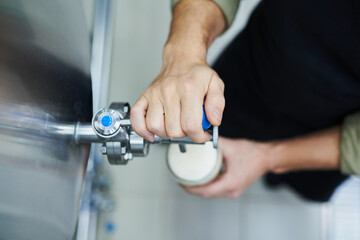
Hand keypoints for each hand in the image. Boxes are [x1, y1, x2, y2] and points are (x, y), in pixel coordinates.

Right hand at [130, 0, 225, 142]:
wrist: (182, 60)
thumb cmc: (197, 74)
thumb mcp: (216, 84)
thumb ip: (217, 104)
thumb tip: (213, 121)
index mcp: (188, 89)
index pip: (191, 125)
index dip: (199, 136)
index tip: (202, 134)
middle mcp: (169, 91)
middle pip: (173, 130)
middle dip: (184, 135)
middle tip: (189, 128)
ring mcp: (154, 94)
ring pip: (154, 127)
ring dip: (166, 133)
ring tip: (174, 126)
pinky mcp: (145, 96)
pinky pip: (135, 117)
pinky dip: (141, 129)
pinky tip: (152, 132)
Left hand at [183, 137, 270, 197]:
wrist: (267, 158)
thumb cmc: (253, 154)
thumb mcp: (231, 146)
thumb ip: (215, 142)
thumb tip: (200, 137)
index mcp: (230, 183)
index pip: (205, 191)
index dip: (191, 188)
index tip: (181, 182)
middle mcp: (231, 190)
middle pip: (207, 193)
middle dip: (193, 187)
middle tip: (182, 178)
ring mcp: (233, 191)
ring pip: (212, 192)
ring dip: (200, 187)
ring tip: (189, 178)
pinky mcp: (234, 188)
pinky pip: (217, 189)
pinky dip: (209, 184)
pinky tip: (203, 177)